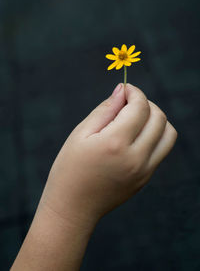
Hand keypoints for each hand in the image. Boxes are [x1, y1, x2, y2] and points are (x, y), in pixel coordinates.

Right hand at [40, 83, 176, 226]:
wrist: (73, 207)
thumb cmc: (70, 168)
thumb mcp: (80, 134)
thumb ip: (105, 110)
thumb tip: (122, 90)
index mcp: (116, 143)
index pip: (140, 107)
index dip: (135, 92)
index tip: (126, 89)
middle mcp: (136, 158)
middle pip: (159, 118)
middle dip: (147, 103)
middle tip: (129, 103)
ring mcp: (144, 170)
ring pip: (168, 134)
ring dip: (156, 120)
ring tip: (136, 119)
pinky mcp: (146, 178)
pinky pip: (162, 149)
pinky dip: (154, 135)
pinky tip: (135, 136)